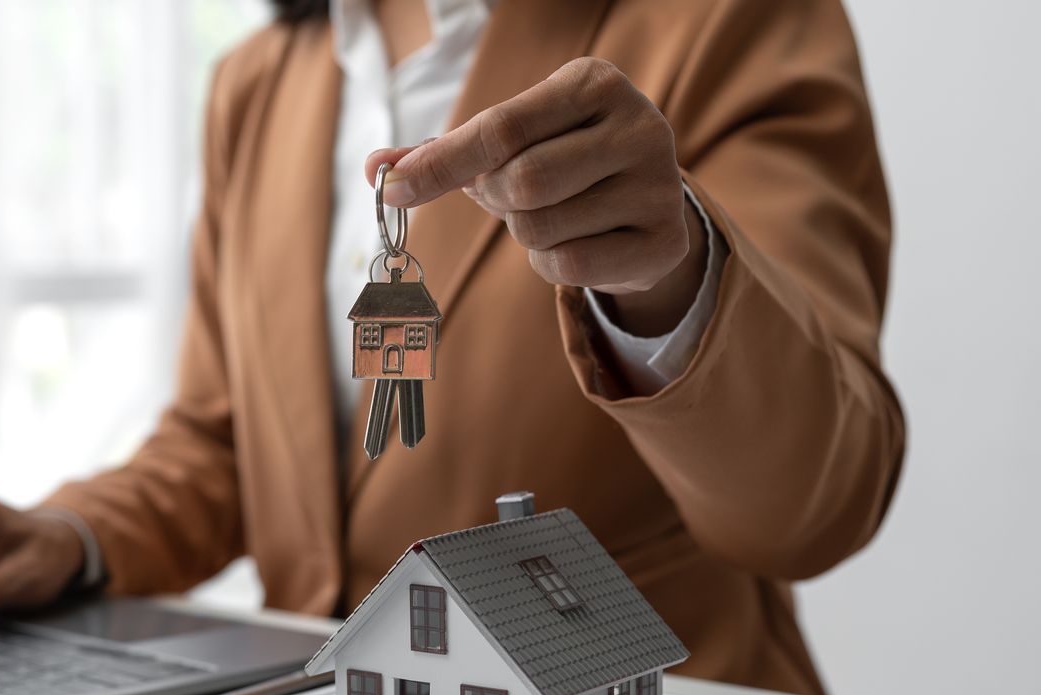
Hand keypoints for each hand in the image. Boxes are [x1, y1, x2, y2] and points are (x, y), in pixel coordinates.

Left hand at [366, 57, 705, 334]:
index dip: (439, 164)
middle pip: (520, 182)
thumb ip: (441, 153)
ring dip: (524, 233)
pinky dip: (551, 265)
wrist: (645, 205)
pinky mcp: (664, 240)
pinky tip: (577, 241)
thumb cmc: (560, 163)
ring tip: (553, 214)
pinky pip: (570, 266)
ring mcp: (659, 184)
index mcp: (593, 83)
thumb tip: (375, 168)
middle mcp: (637, 125)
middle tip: (510, 195)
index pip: (499, 129)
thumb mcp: (507, 144)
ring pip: (541, 228)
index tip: (393, 187)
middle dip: (495, 200)